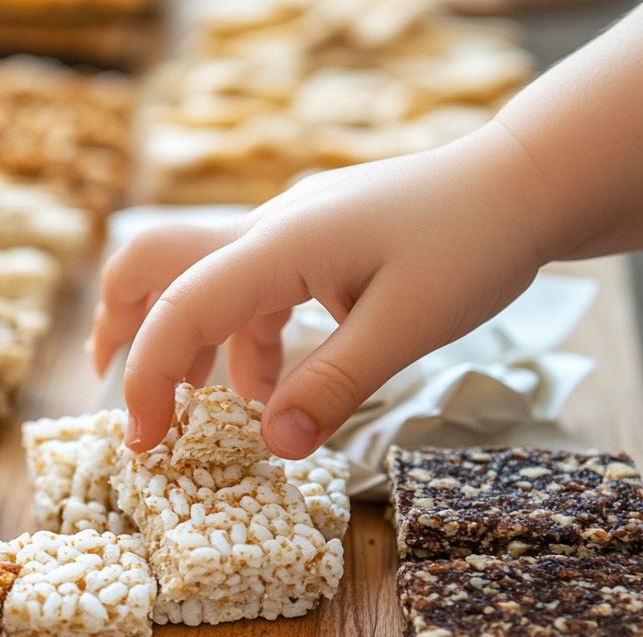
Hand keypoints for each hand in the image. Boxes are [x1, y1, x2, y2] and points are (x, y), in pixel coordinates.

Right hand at [92, 122, 550, 457]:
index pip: (182, 307)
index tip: (143, 441)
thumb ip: (334, 387)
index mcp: (280, 243)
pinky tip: (272, 389)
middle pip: (155, 263)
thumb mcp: (406, 328)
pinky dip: (246, 345)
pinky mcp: (312, 243)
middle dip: (124, 329)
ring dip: (192, 348)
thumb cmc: (474, 243)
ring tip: (207, 413)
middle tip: (117, 394)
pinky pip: (253, 293)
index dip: (148, 376)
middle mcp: (269, 229)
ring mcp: (289, 232)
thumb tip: (275, 447)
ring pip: (202, 282)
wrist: (525, 184)